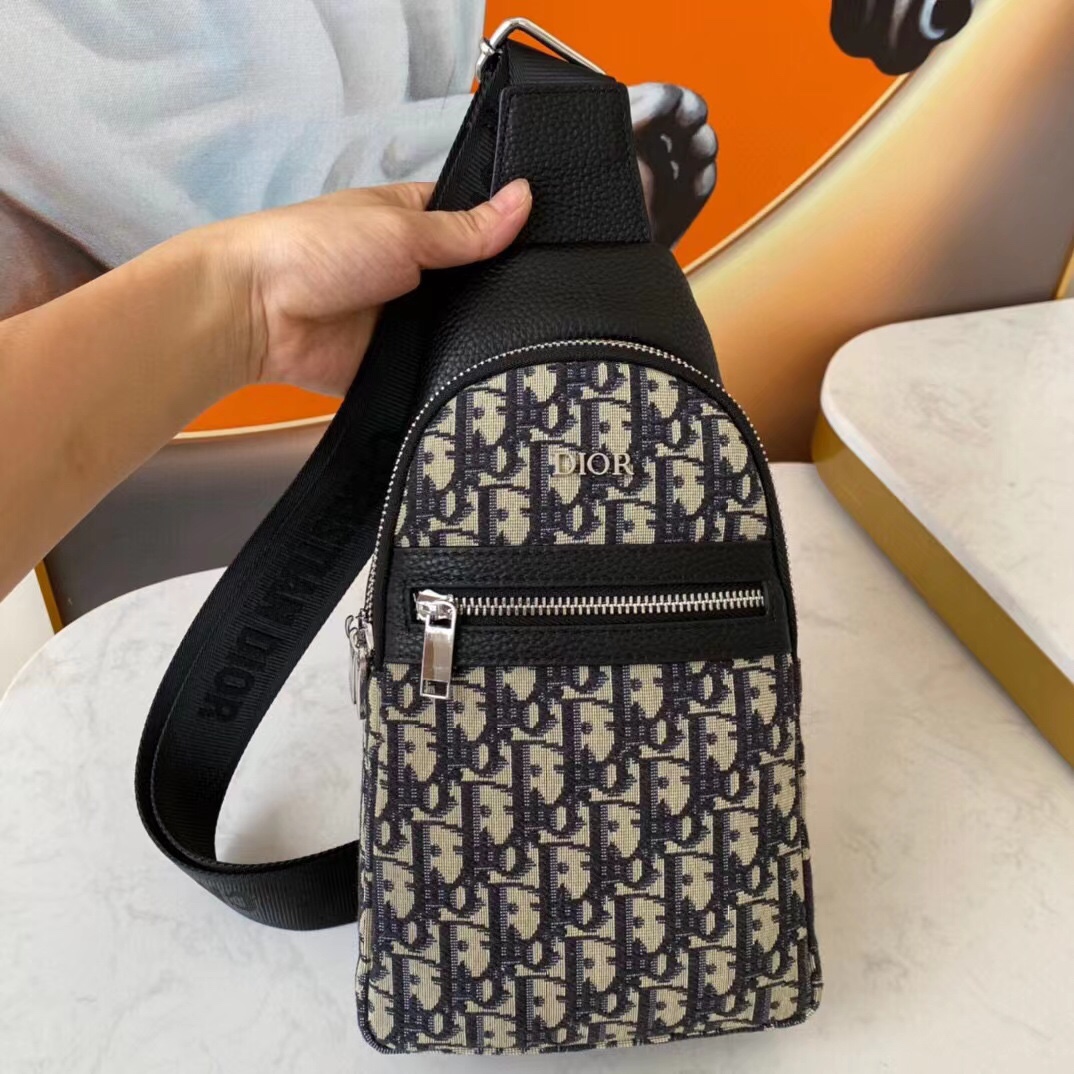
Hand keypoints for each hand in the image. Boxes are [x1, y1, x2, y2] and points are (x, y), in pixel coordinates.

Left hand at [220, 178, 531, 394]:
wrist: (255, 316)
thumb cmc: (317, 249)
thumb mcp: (402, 229)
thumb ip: (466, 229)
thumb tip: (526, 198)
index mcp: (415, 223)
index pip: (477, 223)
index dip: (512, 232)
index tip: (564, 242)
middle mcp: (415, 271)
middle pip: (475, 283)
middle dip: (504, 291)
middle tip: (560, 301)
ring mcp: (407, 321)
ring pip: (462, 330)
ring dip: (484, 334)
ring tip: (541, 340)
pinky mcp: (398, 365)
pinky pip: (438, 370)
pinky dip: (459, 373)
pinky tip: (500, 376)